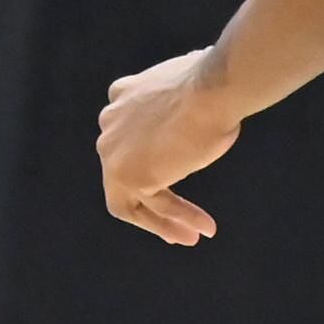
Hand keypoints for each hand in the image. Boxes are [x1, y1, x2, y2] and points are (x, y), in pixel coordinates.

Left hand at [98, 49, 238, 245]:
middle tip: (174, 222)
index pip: (124, 137)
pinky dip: (180, 218)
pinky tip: (205, 228)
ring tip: (191, 237)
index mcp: (122, 95)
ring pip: (135, 199)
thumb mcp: (191, 87)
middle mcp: (109, 124)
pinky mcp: (130, 176)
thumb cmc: (213, 86)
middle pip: (124, 173)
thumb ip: (181, 102)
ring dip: (166, 222)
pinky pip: (157, 205)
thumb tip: (204, 95)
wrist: (212, 89)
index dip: (143, 162)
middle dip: (149, 201)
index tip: (165, 179)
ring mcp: (114, 152)